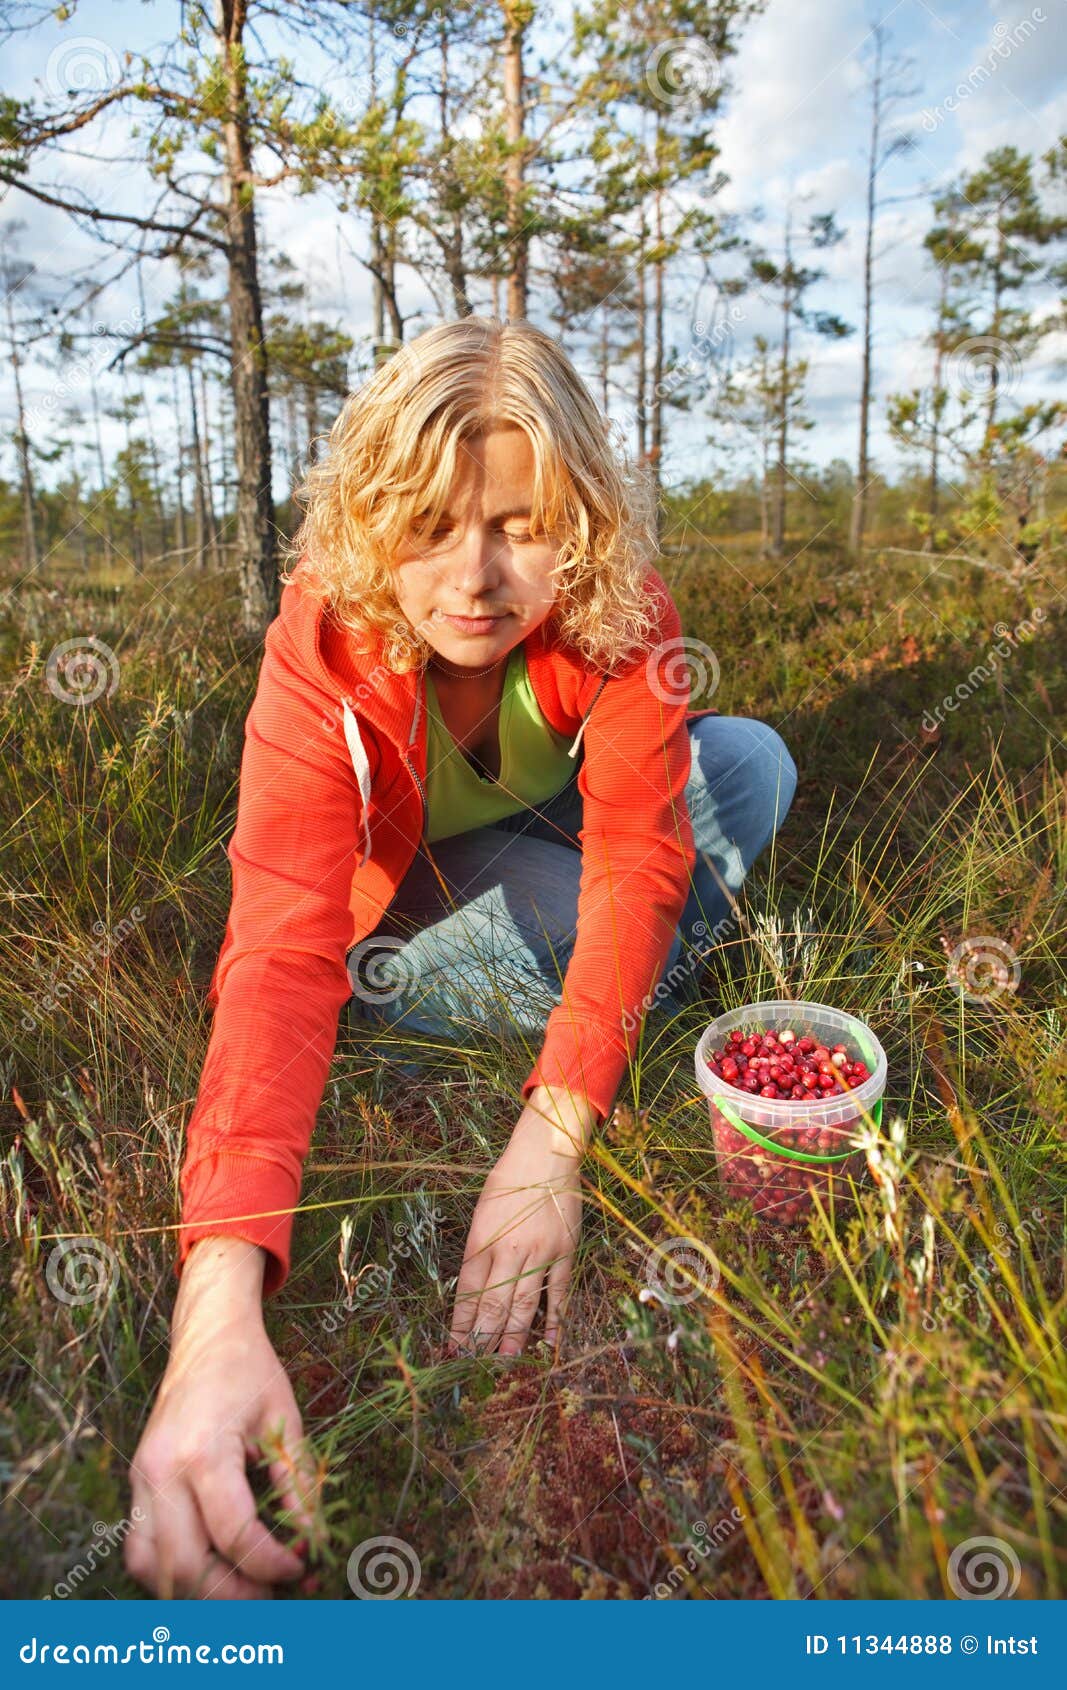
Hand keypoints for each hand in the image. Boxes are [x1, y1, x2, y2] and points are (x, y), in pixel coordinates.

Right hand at [124, 1238, 320, 1599]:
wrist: (207, 1337)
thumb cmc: (251, 1372)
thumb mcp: (285, 1421)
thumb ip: (297, 1485)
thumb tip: (312, 1541)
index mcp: (203, 1450)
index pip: (234, 1534)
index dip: (271, 1563)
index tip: (301, 1567)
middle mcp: (162, 1470)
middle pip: (186, 1565)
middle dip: (233, 1593)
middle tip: (272, 1594)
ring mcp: (142, 1479)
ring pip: (153, 1568)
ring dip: (196, 1592)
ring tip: (241, 1589)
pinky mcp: (136, 1483)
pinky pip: (139, 1549)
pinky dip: (169, 1573)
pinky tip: (208, 1570)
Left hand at [445, 1086, 595, 1358]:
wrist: (546, 1155)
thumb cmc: (508, 1180)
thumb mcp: (482, 1211)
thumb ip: (479, 1249)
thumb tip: (475, 1291)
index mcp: (482, 1238)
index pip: (468, 1290)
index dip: (460, 1322)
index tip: (454, 1347)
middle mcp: (509, 1249)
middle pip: (494, 1303)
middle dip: (483, 1337)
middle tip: (476, 1364)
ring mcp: (539, 1252)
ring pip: (524, 1303)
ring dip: (514, 1336)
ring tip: (505, 1362)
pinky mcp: (564, 1252)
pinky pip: (559, 1292)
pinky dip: (554, 1320)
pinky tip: (548, 1342)